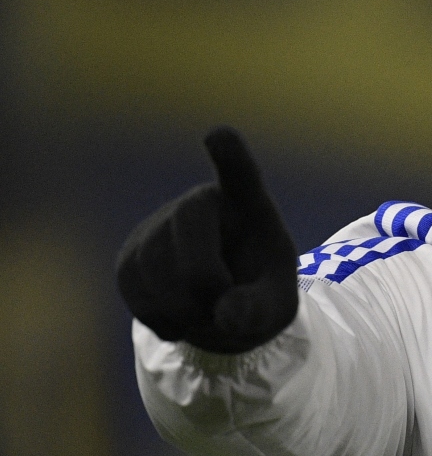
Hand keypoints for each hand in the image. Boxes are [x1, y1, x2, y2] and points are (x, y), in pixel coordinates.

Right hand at [116, 127, 298, 353]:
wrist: (223, 309)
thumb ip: (259, 310)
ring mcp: (160, 227)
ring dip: (185, 309)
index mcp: (248, 206)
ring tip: (209, 312)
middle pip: (189, 225)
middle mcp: (200, 204)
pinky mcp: (130, 257)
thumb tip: (226, 316)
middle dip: (203, 277)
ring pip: (155, 267)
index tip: (219, 136)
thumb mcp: (276, 306)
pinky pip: (134, 292)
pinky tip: (183, 317)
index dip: (230, 156)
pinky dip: (162, 319)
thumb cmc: (259, 294)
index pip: (240, 174)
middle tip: (226, 312)